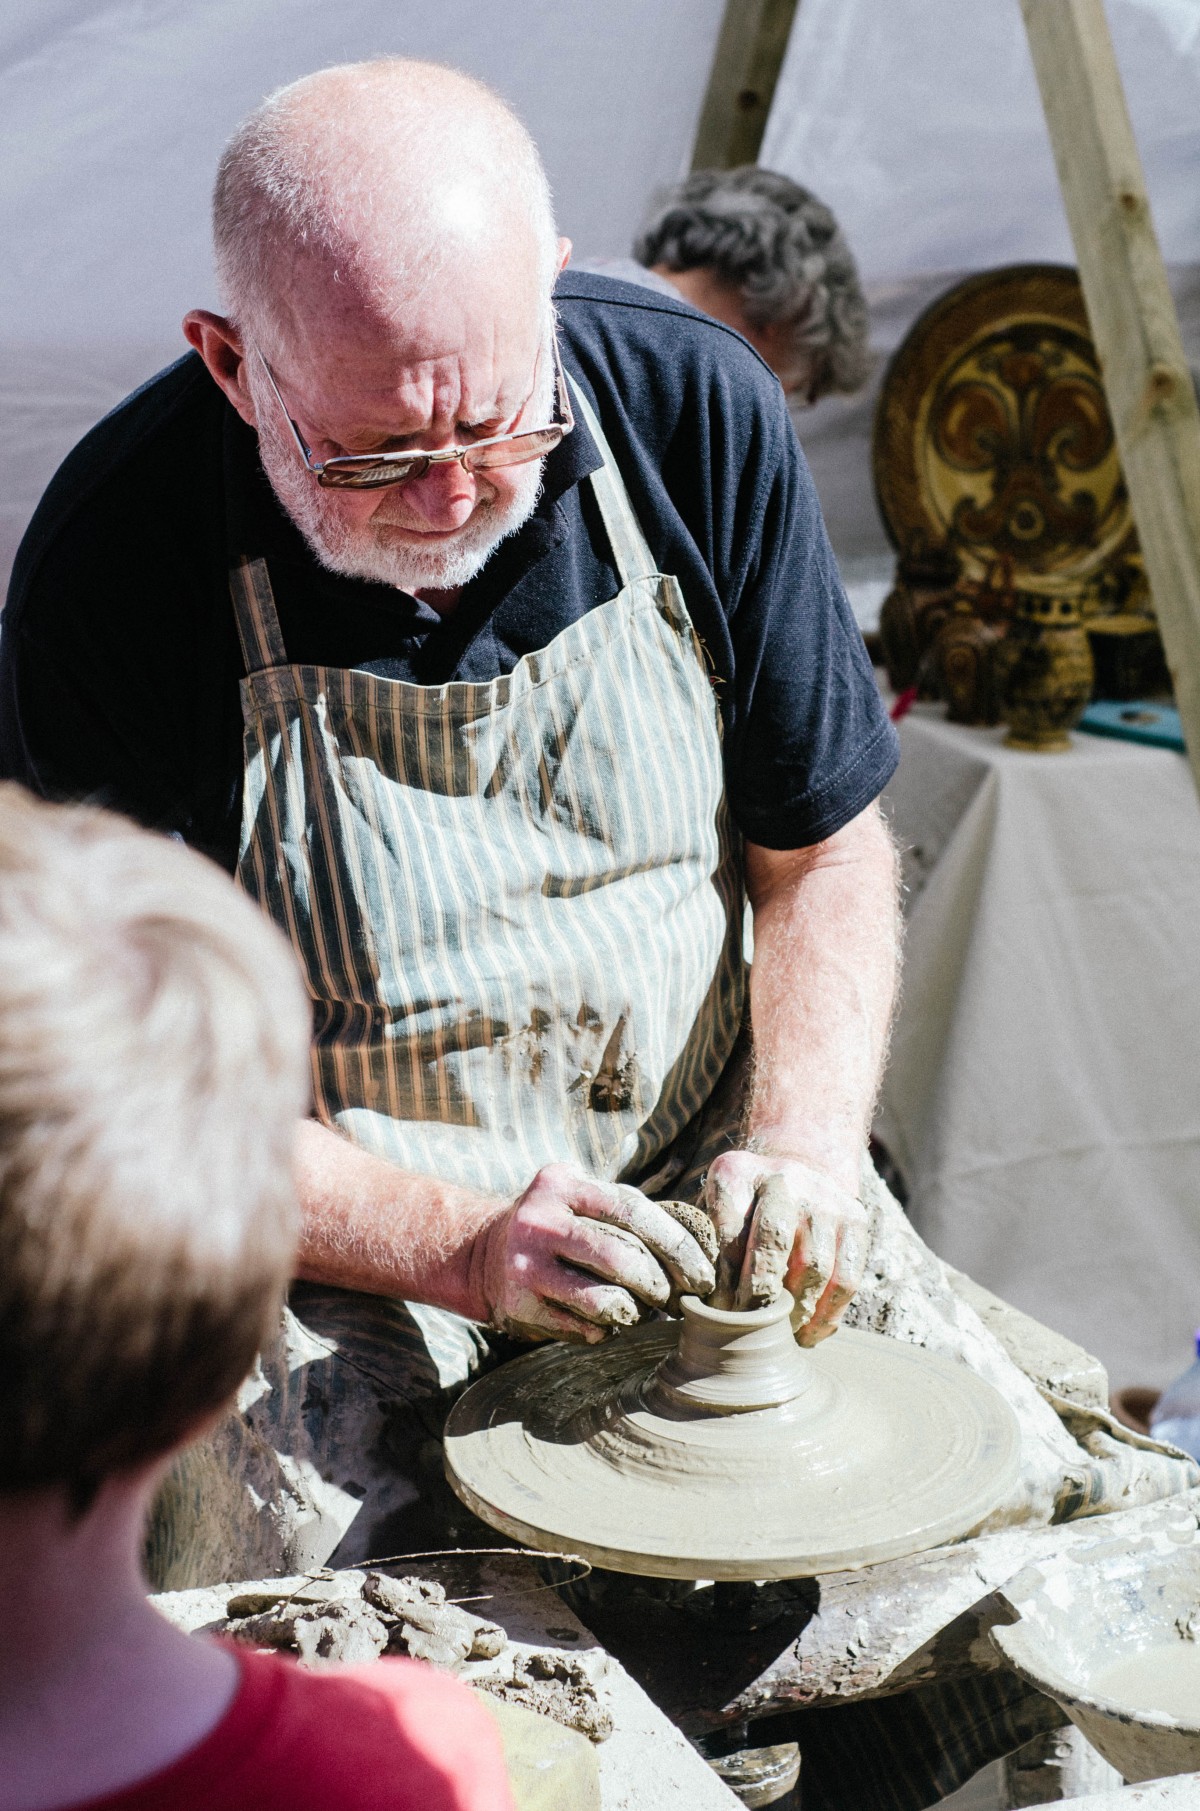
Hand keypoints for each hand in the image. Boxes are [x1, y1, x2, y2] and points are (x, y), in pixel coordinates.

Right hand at [473, 1163, 716, 1343]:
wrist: (480, 1253)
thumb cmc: (557, 1227)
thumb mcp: (581, 1199)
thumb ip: (628, 1212)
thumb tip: (698, 1252)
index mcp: (563, 1184)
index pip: (634, 1212)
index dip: (677, 1247)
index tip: (702, 1275)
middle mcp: (540, 1220)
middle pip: (622, 1258)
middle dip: (661, 1285)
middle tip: (675, 1299)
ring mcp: (526, 1264)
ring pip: (605, 1299)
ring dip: (637, 1312)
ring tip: (642, 1310)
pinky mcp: (519, 1305)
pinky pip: (584, 1328)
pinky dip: (607, 1329)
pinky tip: (608, 1321)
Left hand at [702, 1150, 868, 1343]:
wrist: (799, 1169)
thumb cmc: (745, 1206)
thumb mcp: (717, 1209)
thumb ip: (708, 1245)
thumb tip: (708, 1305)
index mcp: (738, 1173)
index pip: (729, 1229)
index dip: (724, 1277)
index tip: (719, 1310)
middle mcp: (784, 1179)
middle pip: (774, 1239)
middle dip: (759, 1292)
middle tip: (749, 1324)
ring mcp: (824, 1198)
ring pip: (814, 1265)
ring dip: (794, 1309)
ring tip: (779, 1333)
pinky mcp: (855, 1220)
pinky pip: (846, 1278)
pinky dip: (827, 1313)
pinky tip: (808, 1333)